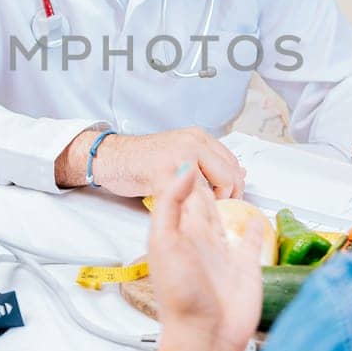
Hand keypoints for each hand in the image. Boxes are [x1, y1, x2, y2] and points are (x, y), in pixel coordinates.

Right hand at [94, 127, 246, 199]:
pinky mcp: (164, 173)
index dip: (235, 187)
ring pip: (213, 188)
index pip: (233, 164)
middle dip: (228, 198)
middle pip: (229, 176)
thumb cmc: (143, 160)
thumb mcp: (180, 153)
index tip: (228, 200)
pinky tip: (183, 213)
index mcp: (199, 137)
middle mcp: (193, 142)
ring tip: (200, 212)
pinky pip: (188, 197)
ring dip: (211, 206)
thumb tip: (240, 174)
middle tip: (217, 211)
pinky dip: (190, 210)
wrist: (111, 157)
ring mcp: (179, 156)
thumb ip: (207, 162)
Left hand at [146, 165, 264, 350]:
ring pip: (228, 220)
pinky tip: (257, 219)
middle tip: (214, 165)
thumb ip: (171, 205)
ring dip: (231, 203)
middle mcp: (201, 241)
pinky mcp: (247, 266)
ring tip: (235, 185)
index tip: (192, 153)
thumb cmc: (181, 295)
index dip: (187, 177)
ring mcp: (224, 254)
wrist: (206, 335)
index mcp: (179, 233)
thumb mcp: (164, 243)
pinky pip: (252, 241)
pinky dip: (255, 228)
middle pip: (205, 205)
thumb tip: (184, 170)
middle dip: (208, 185)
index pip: (183, 196)